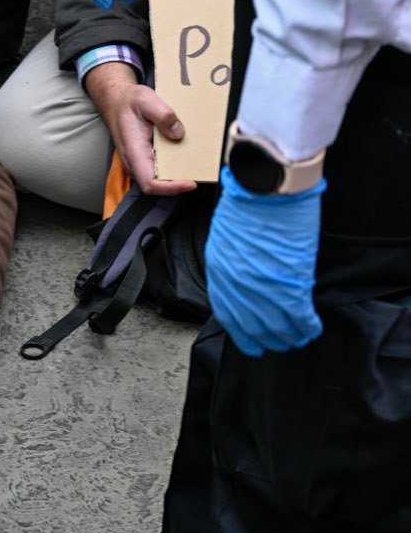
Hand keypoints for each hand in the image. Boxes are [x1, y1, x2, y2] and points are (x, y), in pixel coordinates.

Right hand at [83, 62, 193, 195]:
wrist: (116, 102)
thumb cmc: (129, 102)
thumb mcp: (146, 99)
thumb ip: (163, 114)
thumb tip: (179, 133)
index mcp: (133, 151)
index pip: (150, 182)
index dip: (171, 187)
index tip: (191, 183)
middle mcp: (134, 162)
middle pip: (158, 184)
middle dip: (180, 181)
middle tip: (200, 169)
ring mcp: (139, 163)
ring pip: (160, 179)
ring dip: (178, 173)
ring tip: (195, 160)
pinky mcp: (144, 160)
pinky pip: (160, 170)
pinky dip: (174, 165)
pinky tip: (184, 154)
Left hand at [204, 165, 324, 356]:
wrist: (264, 189)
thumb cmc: (246, 204)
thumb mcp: (226, 239)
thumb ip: (233, 265)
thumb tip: (247, 282)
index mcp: (220, 274)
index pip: (229, 316)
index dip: (243, 334)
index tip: (253, 343)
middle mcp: (238, 287)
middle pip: (254, 327)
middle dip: (269, 340)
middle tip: (282, 344)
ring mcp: (264, 287)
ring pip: (278, 326)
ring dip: (291, 337)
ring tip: (300, 338)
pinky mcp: (290, 283)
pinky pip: (300, 317)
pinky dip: (308, 326)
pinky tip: (312, 328)